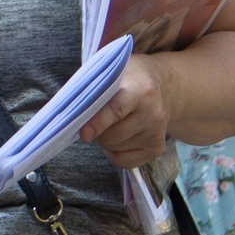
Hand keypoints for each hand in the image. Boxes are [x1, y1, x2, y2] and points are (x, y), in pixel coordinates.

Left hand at [79, 53, 173, 169]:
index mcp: (141, 90)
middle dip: (96, 131)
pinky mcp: (156, 148)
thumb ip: (94, 89)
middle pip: (111, 136)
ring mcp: (156, 133)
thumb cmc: (129, 77)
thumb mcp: (113, 72)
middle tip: (93, 119)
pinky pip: (124, 162)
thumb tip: (70, 113)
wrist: (164, 85)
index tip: (83, 133)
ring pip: (114, 149)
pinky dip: (113, 153)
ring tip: (109, 123)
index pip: (116, 110)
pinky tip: (117, 137)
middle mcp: (153, 113)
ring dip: (104, 140)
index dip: (97, 123)